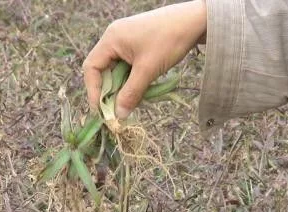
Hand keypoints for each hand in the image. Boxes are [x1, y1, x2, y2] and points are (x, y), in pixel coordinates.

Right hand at [82, 0, 206, 118]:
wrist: (196, 20)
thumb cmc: (170, 40)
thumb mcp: (148, 70)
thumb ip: (131, 94)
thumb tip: (118, 116)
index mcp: (111, 39)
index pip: (91, 68)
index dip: (94, 91)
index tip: (102, 110)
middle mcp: (113, 38)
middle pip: (102, 70)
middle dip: (109, 91)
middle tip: (117, 109)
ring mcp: (125, 41)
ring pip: (115, 70)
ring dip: (121, 87)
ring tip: (131, 101)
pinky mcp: (136, 45)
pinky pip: (126, 67)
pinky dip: (131, 80)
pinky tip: (140, 89)